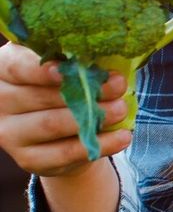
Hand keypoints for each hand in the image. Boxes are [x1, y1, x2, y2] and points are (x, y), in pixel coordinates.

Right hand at [0, 41, 131, 177]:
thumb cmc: (64, 79)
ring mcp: (10, 134)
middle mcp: (1, 102)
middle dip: (82, 90)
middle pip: (38, 97)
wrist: (57, 124)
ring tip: (122, 108)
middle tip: (118, 84)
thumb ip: (74, 54)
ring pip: (50, 125)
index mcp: (4, 69)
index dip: (39, 70)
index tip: (67, 69)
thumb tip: (102, 52)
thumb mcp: (64, 61)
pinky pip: (63, 153)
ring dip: (90, 117)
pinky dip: (97, 145)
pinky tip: (122, 136)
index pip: (16, 68)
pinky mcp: (29, 159)